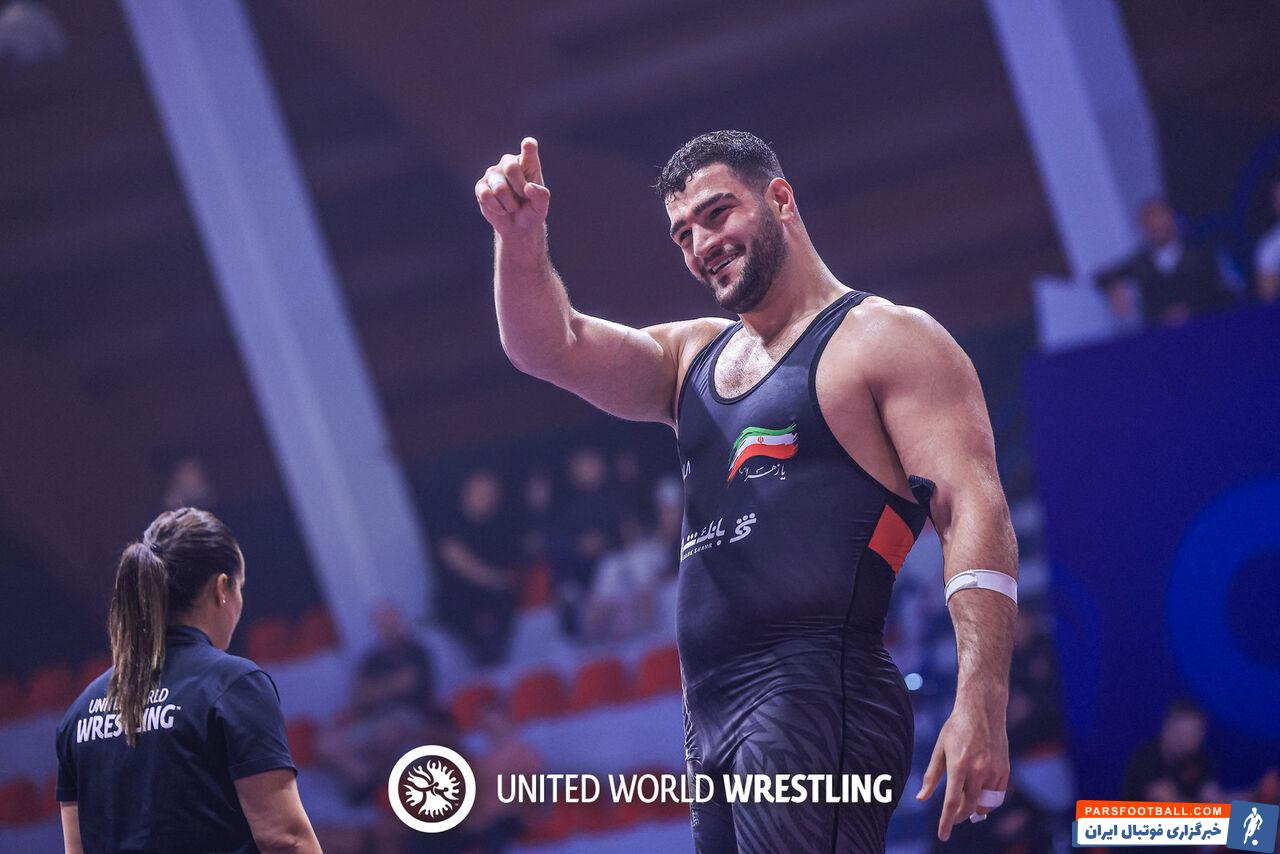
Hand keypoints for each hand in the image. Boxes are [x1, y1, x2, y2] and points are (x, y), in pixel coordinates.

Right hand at [475, 137, 550, 238]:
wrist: (517, 226)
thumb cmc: (531, 210)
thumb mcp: (541, 206)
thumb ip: (541, 196)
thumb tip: (529, 188)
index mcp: (528, 162)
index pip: (529, 149)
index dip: (528, 146)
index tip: (528, 144)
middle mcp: (509, 162)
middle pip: (511, 167)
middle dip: (519, 188)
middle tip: (523, 197)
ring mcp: (493, 172)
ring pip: (499, 188)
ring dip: (509, 204)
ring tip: (512, 206)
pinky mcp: (481, 185)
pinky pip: (486, 196)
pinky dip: (497, 208)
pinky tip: (501, 209)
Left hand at [916, 697, 1009, 840]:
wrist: (982, 710)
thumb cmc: (956, 728)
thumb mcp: (940, 749)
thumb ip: (932, 776)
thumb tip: (921, 798)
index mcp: (959, 765)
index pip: (952, 802)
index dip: (946, 821)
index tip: (942, 835)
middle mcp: (978, 770)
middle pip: (969, 806)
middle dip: (959, 817)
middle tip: (951, 819)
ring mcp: (994, 771)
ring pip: (985, 803)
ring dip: (974, 810)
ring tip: (964, 809)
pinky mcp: (1004, 770)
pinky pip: (997, 795)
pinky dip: (988, 801)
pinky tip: (979, 797)